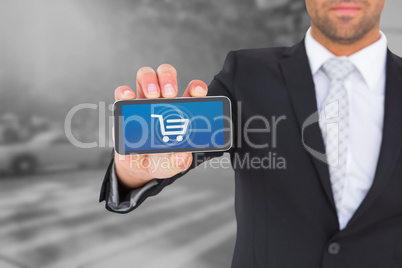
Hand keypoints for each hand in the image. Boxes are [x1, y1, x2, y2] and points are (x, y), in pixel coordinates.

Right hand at [113, 64, 207, 188]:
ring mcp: (142, 101)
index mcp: (180, 110)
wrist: (140, 168)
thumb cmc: (162, 160)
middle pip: (166, 75)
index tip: (198, 92)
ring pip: (146, 75)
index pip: (191, 90)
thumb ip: (181, 159)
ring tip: (152, 95)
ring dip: (149, 80)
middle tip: (170, 93)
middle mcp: (162, 100)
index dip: (196, 87)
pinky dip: (124, 91)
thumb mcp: (175, 163)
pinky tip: (129, 96)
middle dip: (168, 78)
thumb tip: (182, 153)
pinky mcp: (124, 108)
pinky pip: (122, 92)